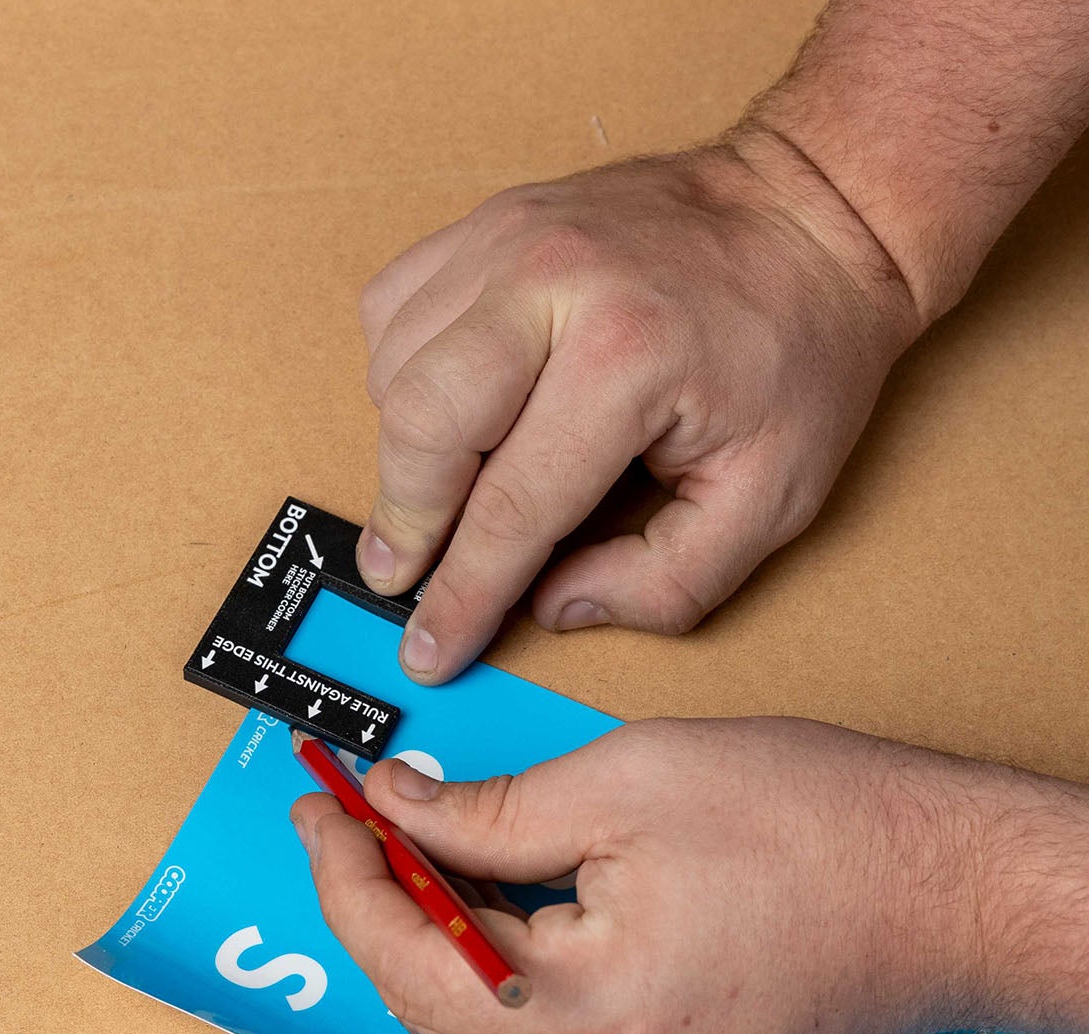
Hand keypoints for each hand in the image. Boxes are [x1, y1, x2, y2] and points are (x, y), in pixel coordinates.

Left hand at [290, 718, 1088, 1033]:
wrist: (959, 895)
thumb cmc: (829, 830)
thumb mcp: (629, 782)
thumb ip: (487, 810)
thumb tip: (396, 807)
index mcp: (592, 1017)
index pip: (407, 957)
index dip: (346, 878)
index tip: (320, 811)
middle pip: (429, 1003)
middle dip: (376, 906)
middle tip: (348, 822)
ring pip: (478, 1026)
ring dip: (432, 935)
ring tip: (411, 845)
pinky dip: (493, 964)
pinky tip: (486, 895)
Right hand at [356, 130, 921, 681]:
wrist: (816, 209)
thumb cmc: (799, 352)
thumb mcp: (773, 498)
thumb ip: (666, 583)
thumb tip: (553, 605)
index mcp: (629, 356)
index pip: (510, 508)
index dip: (462, 595)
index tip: (430, 649)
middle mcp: (551, 282)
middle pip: (421, 427)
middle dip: (406, 522)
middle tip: (406, 573)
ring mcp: (509, 237)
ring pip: (392, 371)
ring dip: (406, 452)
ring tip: (444, 492)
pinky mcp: (488, 219)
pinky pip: (392, 310)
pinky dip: (399, 375)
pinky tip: (450, 408)